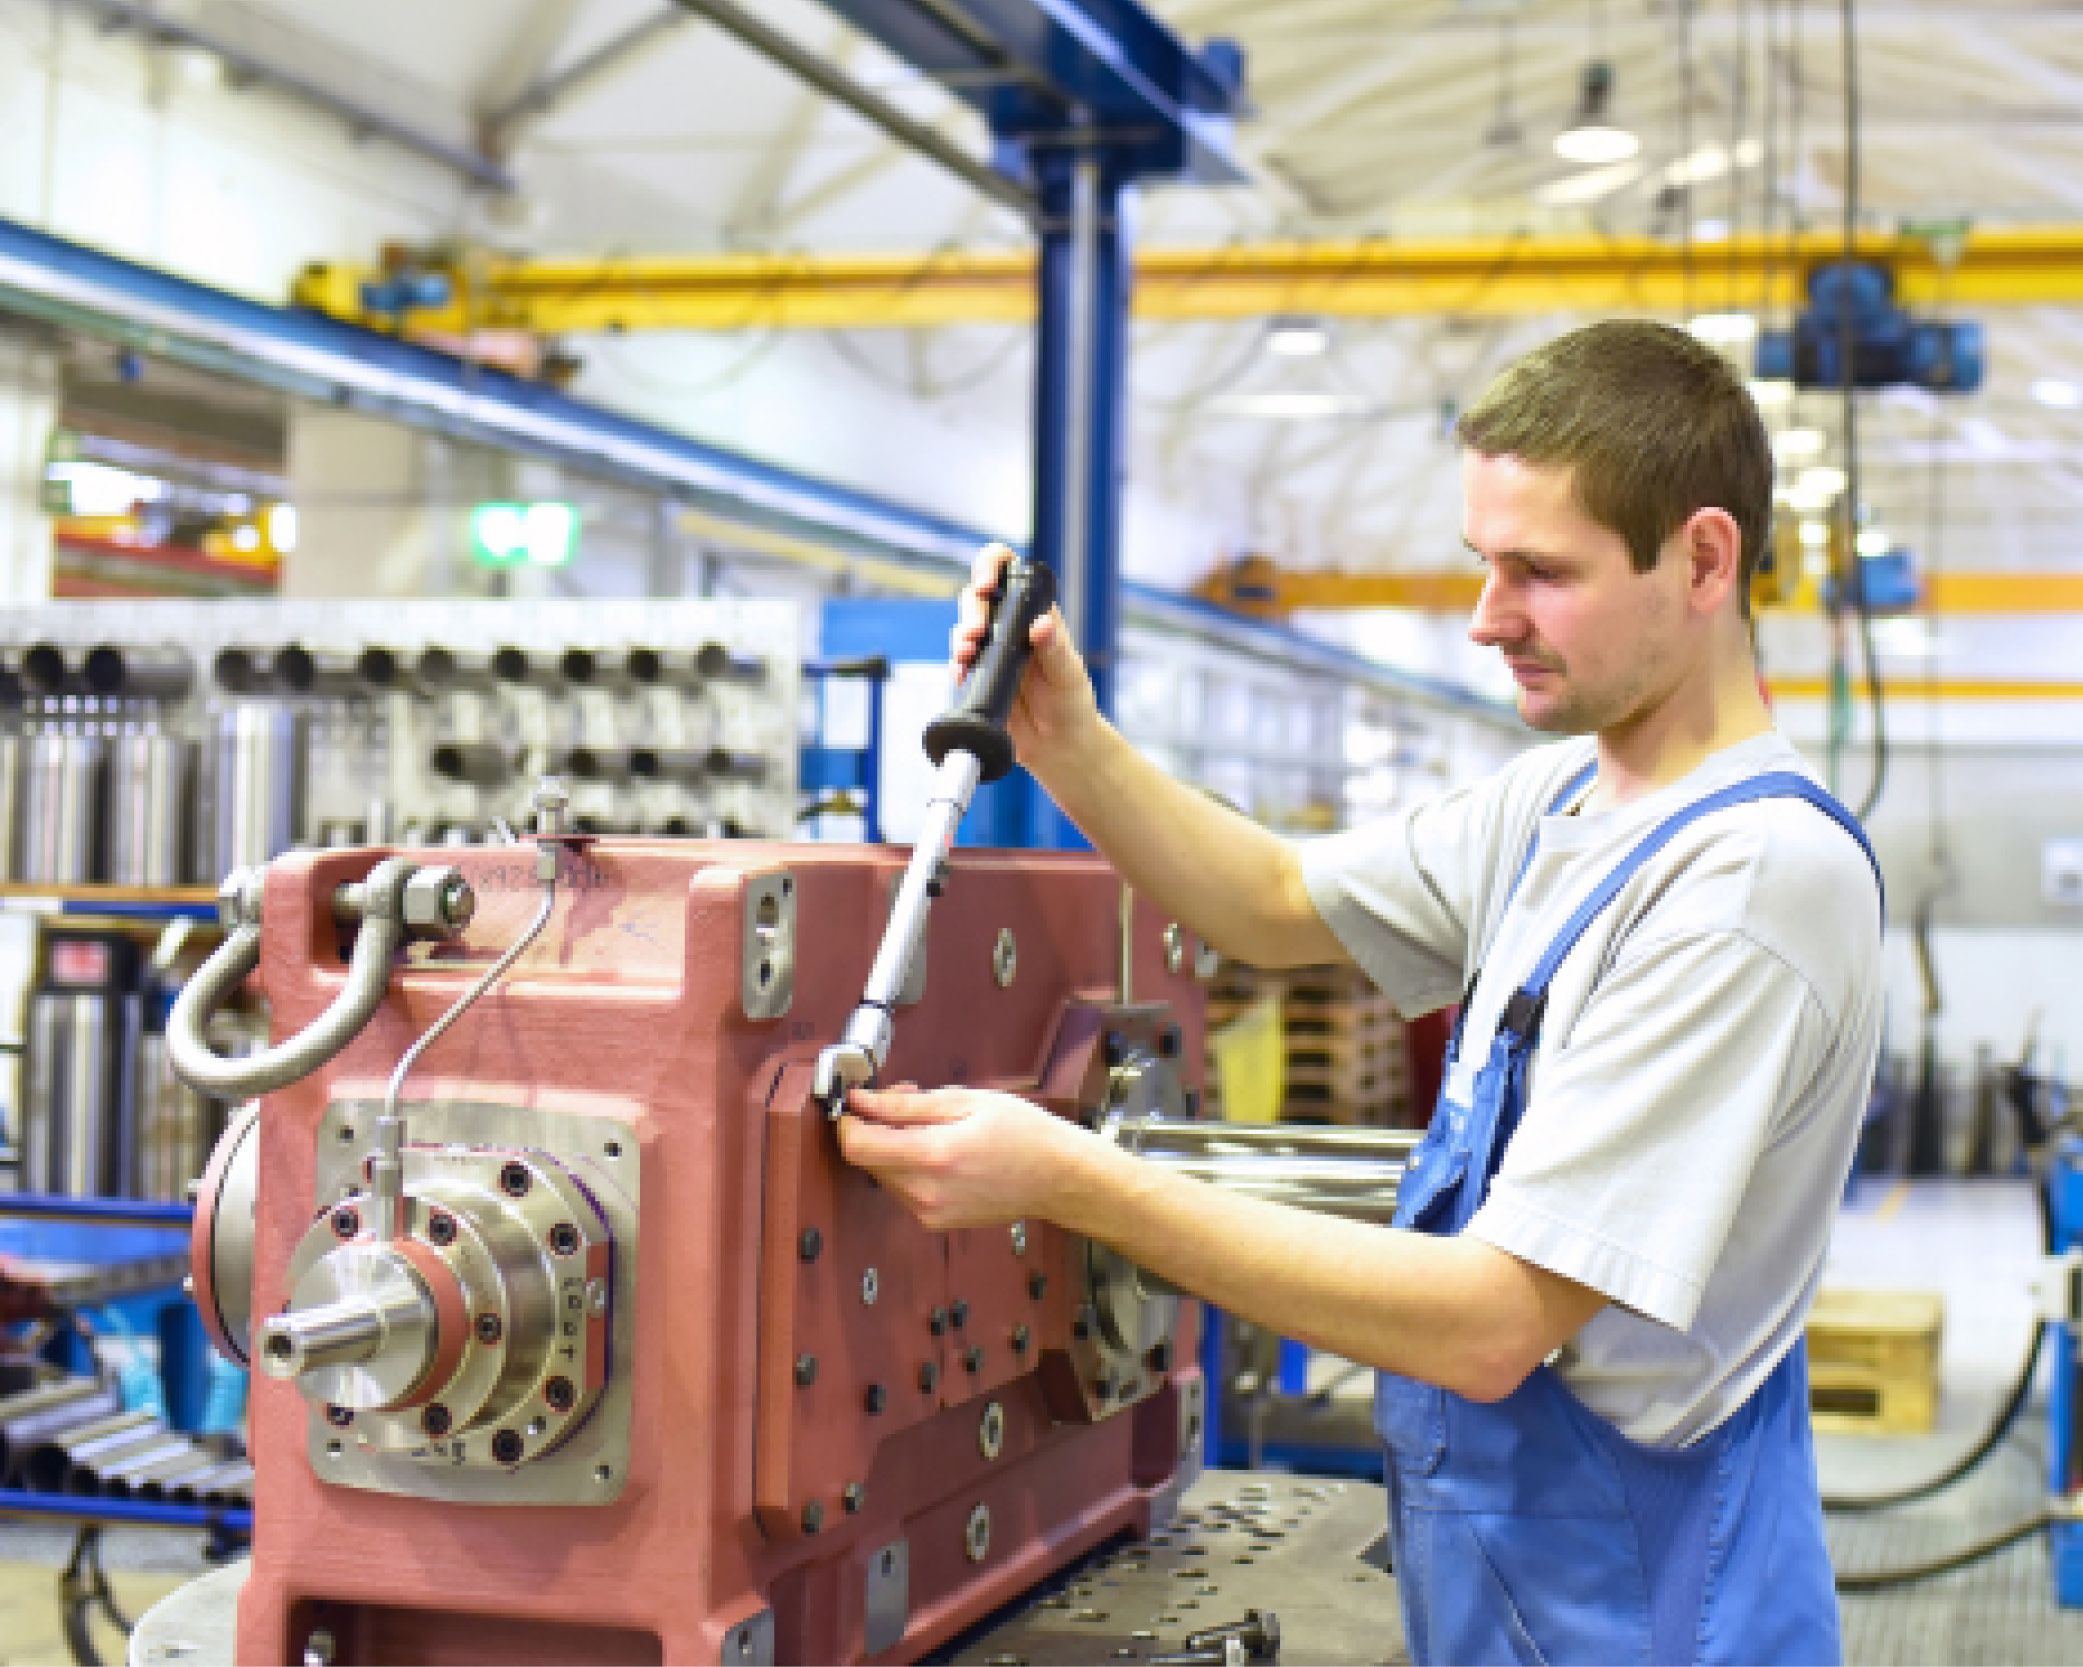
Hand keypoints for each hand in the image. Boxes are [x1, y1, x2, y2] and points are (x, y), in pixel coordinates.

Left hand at [837, 1083, 1086, 1230]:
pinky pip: (903, 1188)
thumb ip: (907, 1104)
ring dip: (893, 1146)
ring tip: (932, 1124)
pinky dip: (909, 1166)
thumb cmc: (1023, 1134)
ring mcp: (929, 1212)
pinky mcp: (934, 1221)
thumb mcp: (966, 1102)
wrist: (1057, 1178)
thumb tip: (862, 1101)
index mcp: (933, 1156)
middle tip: (907, 1098)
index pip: (857, 1146)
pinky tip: (940, 1149)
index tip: (857, 1103)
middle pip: (867, 1159)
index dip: (848, 1121)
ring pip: (883, 1173)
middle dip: (875, 1126)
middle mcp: (926, 1192)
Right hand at [950, 543, 1098, 776]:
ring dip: (960, 638)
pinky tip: (960, 677)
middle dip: (972, 611)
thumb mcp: (1070, 676)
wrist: (1057, 745)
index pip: (1011, 571)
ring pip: (965, 626)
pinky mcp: (979, 672)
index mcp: (1037, 613)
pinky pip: (959, 661)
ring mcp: (993, 648)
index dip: (992, 566)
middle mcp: (1012, 625)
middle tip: (975, 634)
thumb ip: (1055, 650)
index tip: (986, 584)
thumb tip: (1041, 625)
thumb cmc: (1072, 705)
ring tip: (965, 657)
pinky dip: (956, 666)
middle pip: (979, 597)